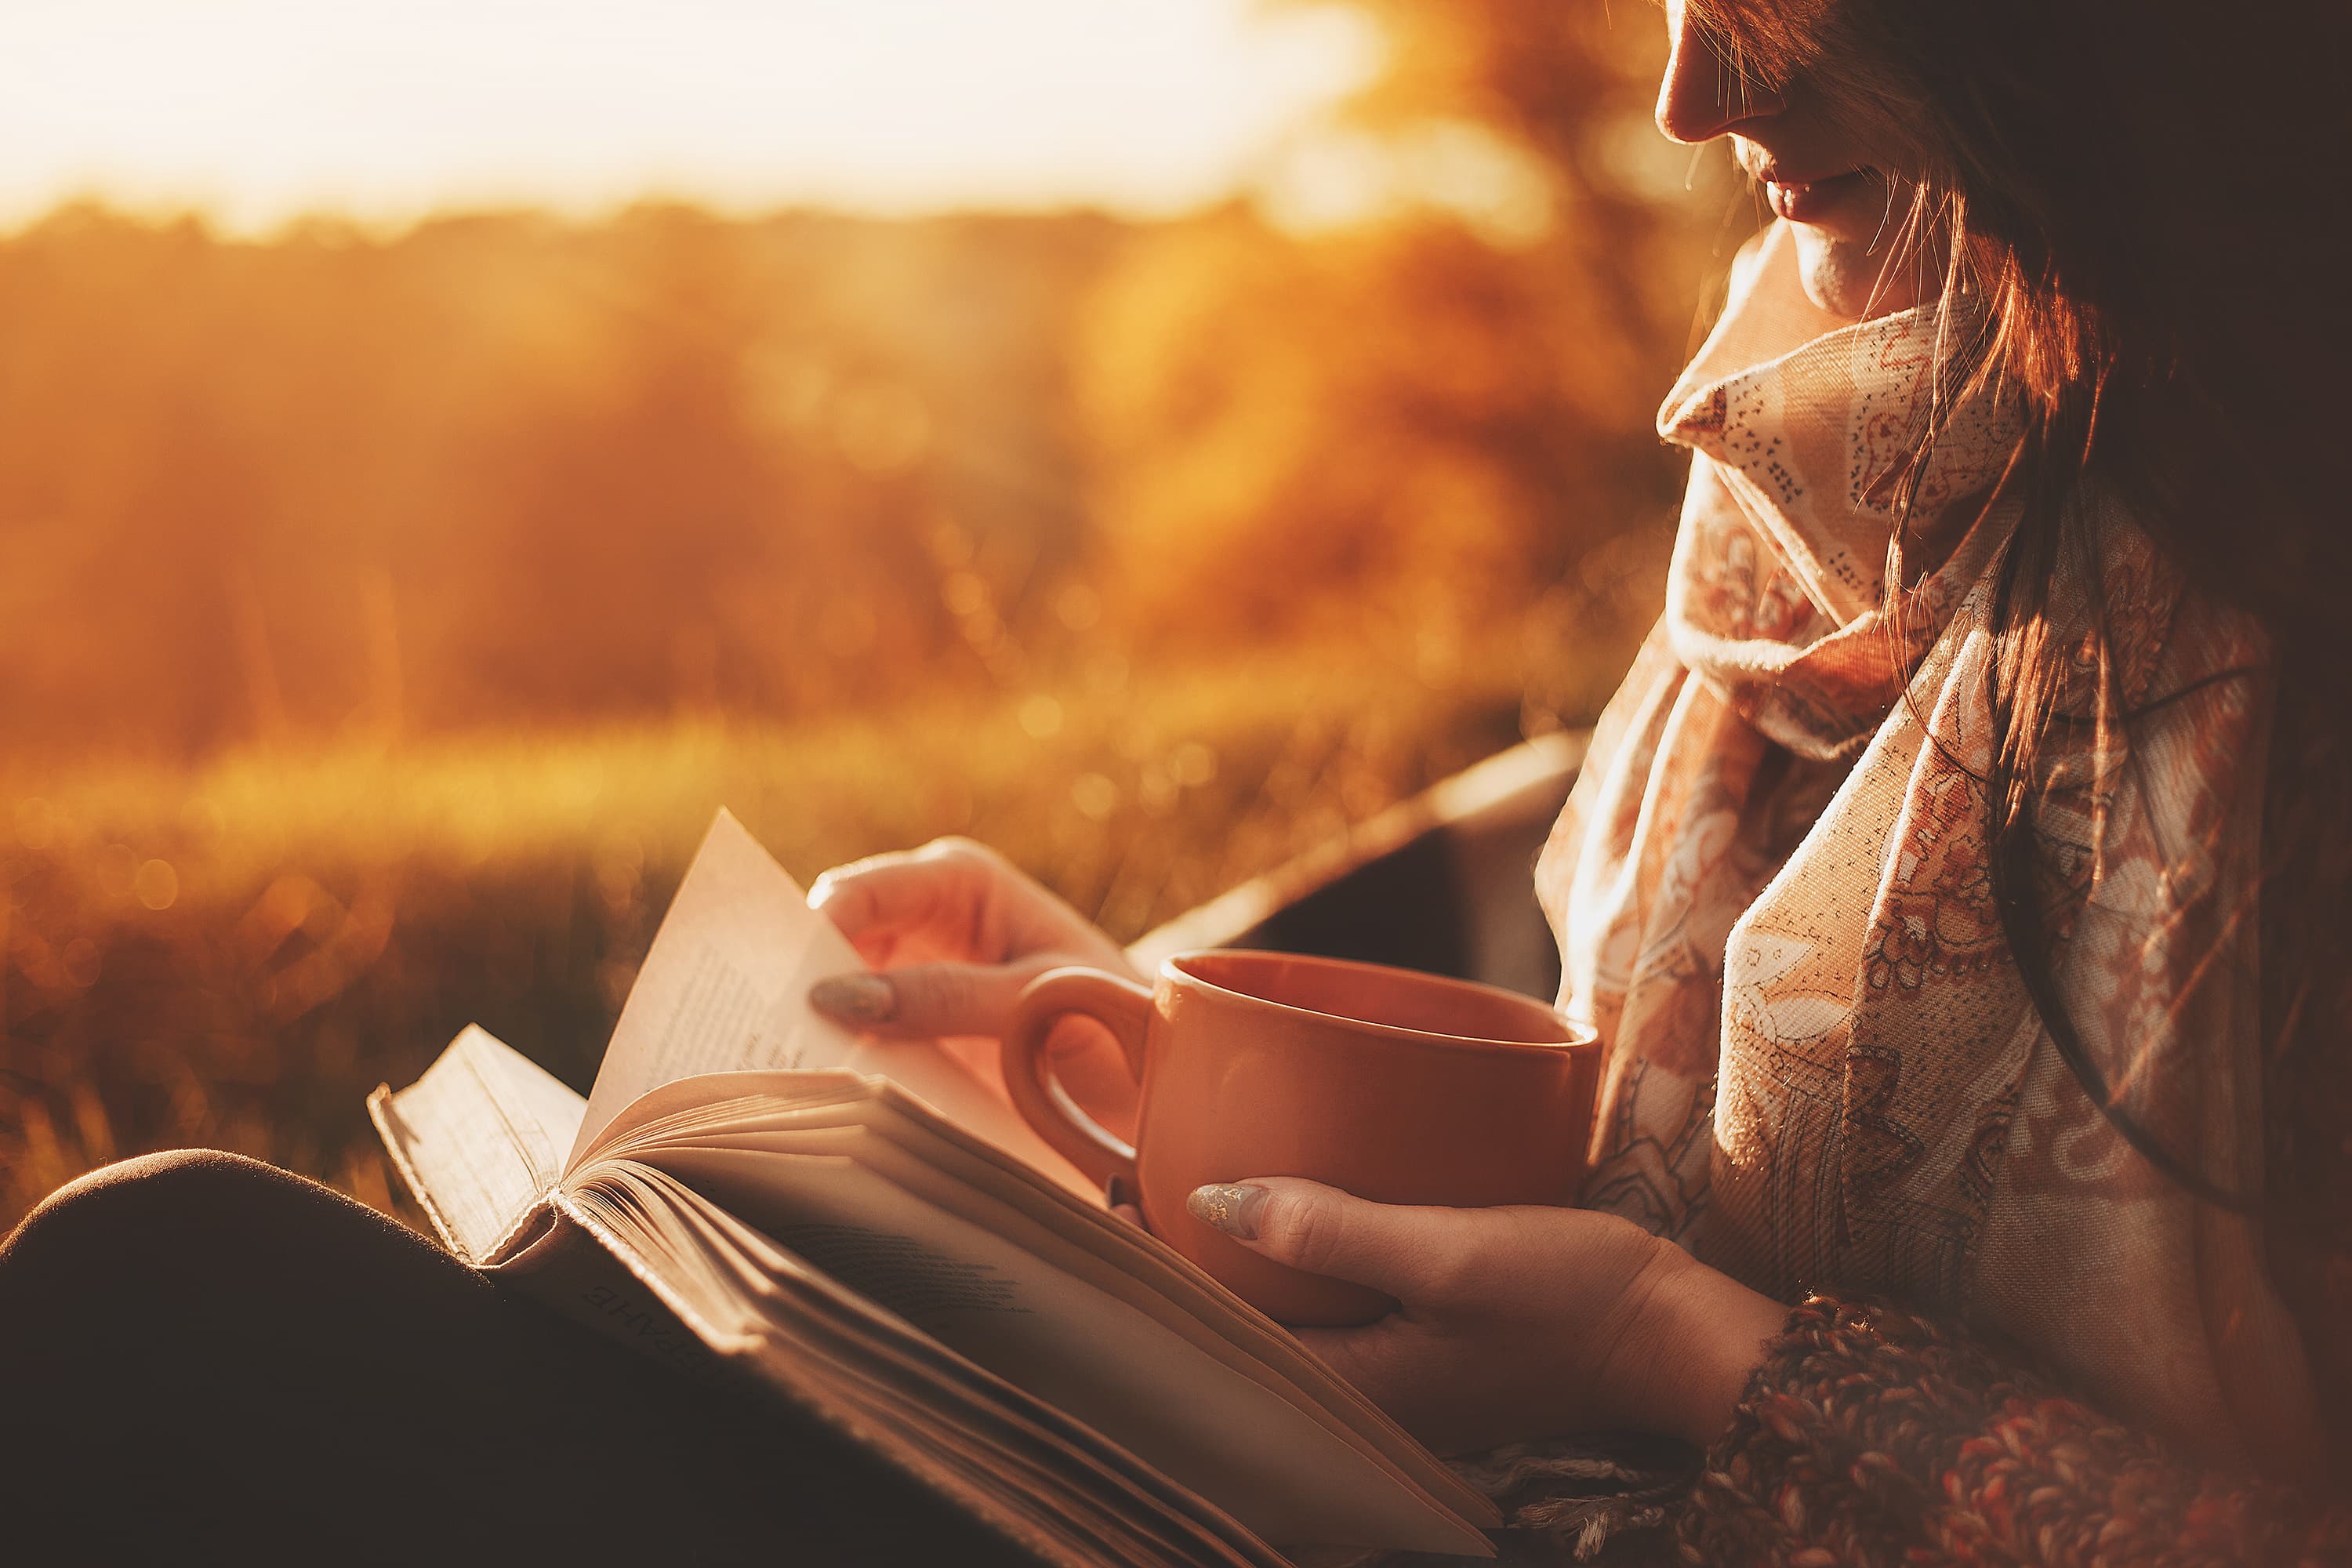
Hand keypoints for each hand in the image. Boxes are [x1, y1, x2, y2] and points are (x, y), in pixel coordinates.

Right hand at [806, 837, 1143, 1130]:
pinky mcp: (911, 1020)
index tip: (784, 989)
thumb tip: (839, 999)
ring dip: (810, 1022)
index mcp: (960, 880)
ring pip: (836, 985)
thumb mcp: (1032, 1004)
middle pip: (836, 938)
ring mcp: (915, 965)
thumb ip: (945, 998)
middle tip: (759, 1033)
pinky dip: (834, 1052)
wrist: (1151, 1075)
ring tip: (773, 1066)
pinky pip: (856, 1029)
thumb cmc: (1110, 1017)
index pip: (863, 893)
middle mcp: (928, 911)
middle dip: (799, 979)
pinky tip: (810, 1086)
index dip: (814, 934)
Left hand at [1187, 1178, 1784, 1455]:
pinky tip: (1296, 1207)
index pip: (1220, 1333)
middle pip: (1244, 1328)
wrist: (1676, 1334)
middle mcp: (1365, 1394)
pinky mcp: (1428, 1349)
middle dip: (1188, 1259)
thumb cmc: (1570, 1294)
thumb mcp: (1447, 1251)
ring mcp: (1399, 1377)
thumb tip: (1210, 1201)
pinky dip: (1300, 1259)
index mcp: (1353, 1385)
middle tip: (1138, 1178)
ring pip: (1290, 1315)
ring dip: (1240, 1256)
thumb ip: (1330, 1232)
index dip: (1160, 1265)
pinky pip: (1339, 1307)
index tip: (1117, 1195)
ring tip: (1194, 1181)